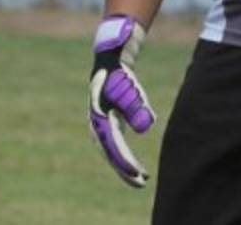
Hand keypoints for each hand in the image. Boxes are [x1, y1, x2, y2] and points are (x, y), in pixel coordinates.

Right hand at [88, 14, 155, 186]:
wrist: (109, 58)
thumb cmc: (120, 72)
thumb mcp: (129, 86)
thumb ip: (135, 105)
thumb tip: (144, 128)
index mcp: (99, 114)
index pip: (113, 144)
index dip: (125, 160)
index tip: (137, 172)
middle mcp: (97, 122)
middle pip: (109, 152)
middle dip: (124, 169)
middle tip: (141, 183)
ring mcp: (99, 123)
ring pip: (110, 151)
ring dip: (123, 166)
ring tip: (140, 180)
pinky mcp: (106, 122)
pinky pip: (113, 145)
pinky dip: (122, 157)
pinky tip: (133, 168)